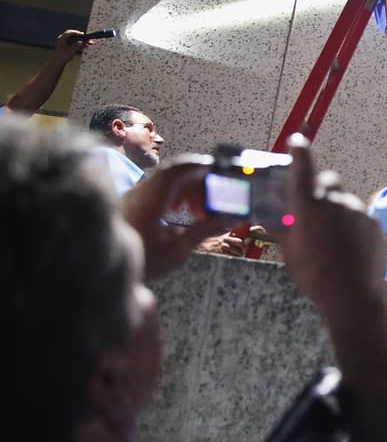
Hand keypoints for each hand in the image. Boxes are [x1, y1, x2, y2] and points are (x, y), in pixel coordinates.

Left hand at [53, 29, 89, 61]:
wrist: (59, 62)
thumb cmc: (63, 57)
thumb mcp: (69, 52)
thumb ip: (75, 46)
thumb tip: (80, 42)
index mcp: (61, 39)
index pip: (69, 33)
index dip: (76, 32)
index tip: (82, 34)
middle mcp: (64, 39)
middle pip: (74, 36)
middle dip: (82, 38)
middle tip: (89, 40)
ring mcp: (66, 42)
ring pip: (76, 39)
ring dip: (83, 41)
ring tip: (90, 43)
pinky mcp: (69, 45)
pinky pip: (76, 42)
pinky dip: (81, 44)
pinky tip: (86, 46)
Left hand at [121, 157, 236, 279]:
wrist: (103, 274)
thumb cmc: (140, 264)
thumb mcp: (178, 250)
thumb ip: (204, 230)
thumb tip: (229, 219)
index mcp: (152, 199)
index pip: (180, 169)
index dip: (203, 167)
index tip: (221, 174)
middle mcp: (140, 192)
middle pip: (175, 173)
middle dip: (198, 183)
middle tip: (212, 203)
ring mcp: (134, 197)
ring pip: (166, 181)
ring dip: (187, 191)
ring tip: (197, 214)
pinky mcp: (131, 204)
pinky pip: (157, 190)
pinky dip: (174, 195)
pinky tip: (178, 213)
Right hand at [277, 135, 386, 317]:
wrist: (353, 296)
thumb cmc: (315, 276)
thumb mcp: (290, 252)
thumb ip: (282, 229)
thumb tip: (269, 219)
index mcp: (309, 206)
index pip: (303, 165)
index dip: (299, 150)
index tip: (297, 142)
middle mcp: (334, 201)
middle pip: (328, 182)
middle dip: (320, 189)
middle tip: (314, 208)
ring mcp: (358, 211)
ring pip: (345, 201)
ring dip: (337, 211)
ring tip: (332, 239)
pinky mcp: (374, 222)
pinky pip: (360, 216)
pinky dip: (352, 224)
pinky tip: (349, 246)